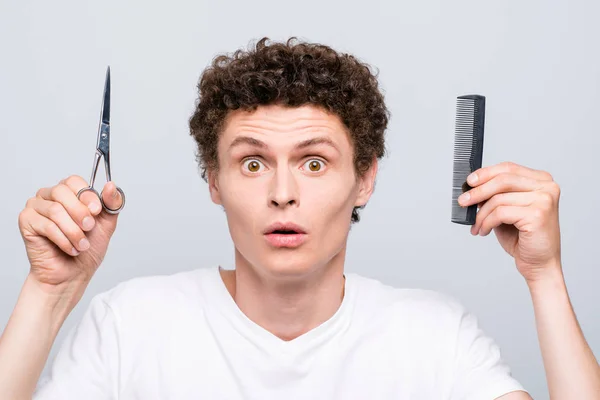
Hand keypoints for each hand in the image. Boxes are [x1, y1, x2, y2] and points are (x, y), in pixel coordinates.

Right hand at [18, 175, 123, 296]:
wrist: (72, 274)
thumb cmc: (87, 248)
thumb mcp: (106, 224)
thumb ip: (111, 204)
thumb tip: (111, 185)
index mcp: (68, 192)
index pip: (74, 181)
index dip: (87, 195)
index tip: (97, 211)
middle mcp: (49, 196)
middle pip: (61, 192)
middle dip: (80, 213)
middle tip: (89, 228)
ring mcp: (35, 207)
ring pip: (55, 210)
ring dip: (73, 231)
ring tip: (82, 245)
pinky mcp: (26, 222)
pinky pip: (46, 226)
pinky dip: (63, 240)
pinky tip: (71, 249)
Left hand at [457, 161, 561, 282]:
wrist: (539, 263)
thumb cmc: (524, 237)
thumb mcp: (506, 210)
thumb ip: (495, 195)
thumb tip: (472, 187)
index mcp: (541, 180)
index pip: (508, 168)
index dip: (486, 173)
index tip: (469, 181)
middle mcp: (547, 187)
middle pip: (503, 180)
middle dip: (478, 191)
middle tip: (463, 202)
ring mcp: (544, 199)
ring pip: (498, 198)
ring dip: (481, 214)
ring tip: (477, 226)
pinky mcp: (538, 214)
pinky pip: (500, 213)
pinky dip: (487, 223)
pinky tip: (484, 231)